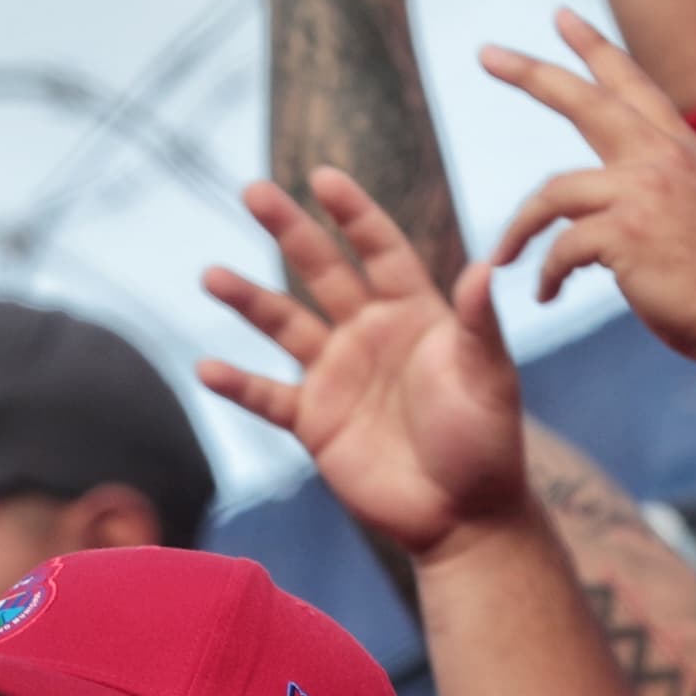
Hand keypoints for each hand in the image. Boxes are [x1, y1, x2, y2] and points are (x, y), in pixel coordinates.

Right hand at [202, 169, 531, 557]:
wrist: (463, 517)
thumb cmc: (487, 443)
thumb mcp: (488, 377)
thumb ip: (478, 323)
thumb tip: (486, 266)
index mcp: (415, 313)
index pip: (380, 248)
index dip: (354, 213)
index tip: (322, 177)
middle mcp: (370, 334)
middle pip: (322, 270)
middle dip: (289, 230)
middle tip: (253, 190)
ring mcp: (338, 377)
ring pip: (284, 325)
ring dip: (249, 301)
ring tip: (211, 274)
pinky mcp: (316, 423)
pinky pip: (268, 397)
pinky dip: (238, 385)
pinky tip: (207, 367)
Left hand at [481, 10, 695, 361]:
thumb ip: (668, 188)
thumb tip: (633, 197)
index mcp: (682, 150)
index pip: (633, 85)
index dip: (596, 49)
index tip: (562, 17)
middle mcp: (663, 158)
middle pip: (584, 101)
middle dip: (532, 74)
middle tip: (487, 53)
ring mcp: (643, 192)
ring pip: (552, 193)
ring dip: (520, 230)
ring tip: (504, 257)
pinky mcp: (625, 233)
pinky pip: (561, 247)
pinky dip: (547, 274)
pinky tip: (546, 295)